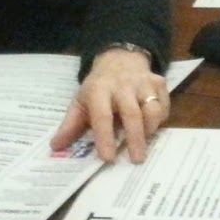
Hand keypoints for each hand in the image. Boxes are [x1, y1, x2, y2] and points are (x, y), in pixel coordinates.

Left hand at [50, 48, 168, 163]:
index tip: (107, 158)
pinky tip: (151, 127)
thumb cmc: (98, 87)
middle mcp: (122, 85)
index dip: (105, 138)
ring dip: (150, 128)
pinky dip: (160, 120)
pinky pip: (164, 105)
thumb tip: (55, 146)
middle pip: (132, 114)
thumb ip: (70, 125)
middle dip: (135, 139)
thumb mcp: (80, 102)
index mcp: (99, 90)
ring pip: (153, 108)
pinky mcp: (159, 82)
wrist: (120, 59)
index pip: (102, 116)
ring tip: (145, 142)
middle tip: (136, 159)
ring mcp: (143, 83)